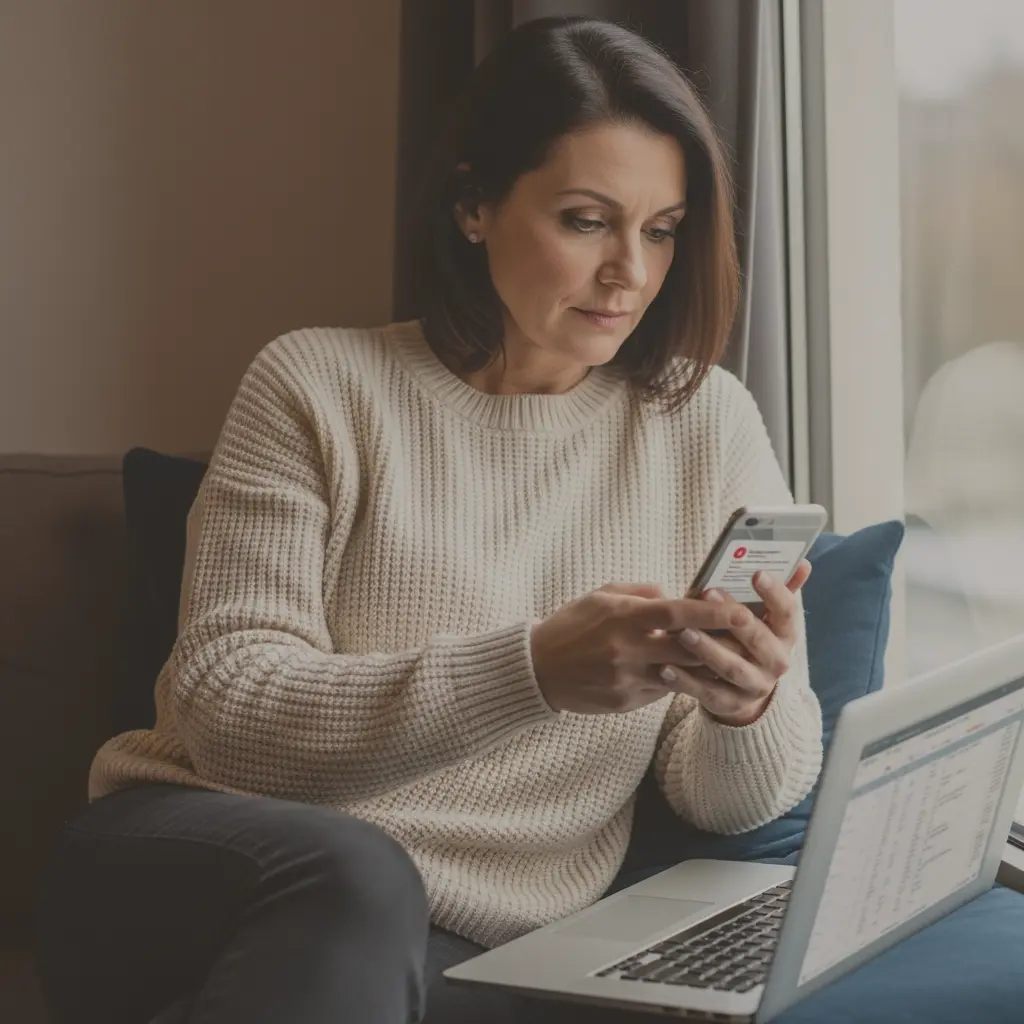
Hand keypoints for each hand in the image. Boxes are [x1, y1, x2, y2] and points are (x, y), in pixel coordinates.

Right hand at [529, 583, 747, 714]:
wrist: (537, 669)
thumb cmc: (572, 625)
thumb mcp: (602, 596)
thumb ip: (642, 593)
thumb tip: (676, 594)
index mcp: (622, 617)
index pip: (676, 614)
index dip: (712, 613)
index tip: (741, 610)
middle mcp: (627, 650)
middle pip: (688, 649)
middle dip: (720, 644)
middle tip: (747, 639)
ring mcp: (626, 679)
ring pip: (679, 675)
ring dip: (701, 666)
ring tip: (722, 657)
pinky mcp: (624, 702)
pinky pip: (660, 691)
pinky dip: (673, 679)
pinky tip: (678, 671)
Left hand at [670, 561, 812, 725]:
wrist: (746, 689)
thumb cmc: (751, 639)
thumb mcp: (765, 618)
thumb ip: (779, 591)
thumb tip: (803, 562)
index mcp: (786, 635)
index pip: (787, 612)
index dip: (775, 592)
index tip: (756, 572)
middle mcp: (776, 662)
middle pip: (758, 639)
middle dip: (733, 617)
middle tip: (707, 593)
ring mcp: (754, 685)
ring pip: (732, 668)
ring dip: (707, 650)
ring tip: (682, 633)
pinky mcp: (729, 704)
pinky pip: (707, 693)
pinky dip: (686, 681)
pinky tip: (665, 667)